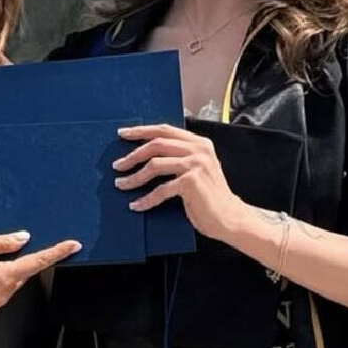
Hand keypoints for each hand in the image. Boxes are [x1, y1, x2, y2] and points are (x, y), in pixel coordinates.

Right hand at [0, 232, 79, 320]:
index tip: (74, 246)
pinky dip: (1, 271)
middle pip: (25, 268)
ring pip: (15, 276)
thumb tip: (25, 238)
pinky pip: (5, 283)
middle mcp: (4, 292)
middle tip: (2, 243)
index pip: (37, 262)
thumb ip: (3, 242)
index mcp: (3, 277)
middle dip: (22, 254)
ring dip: (8, 263)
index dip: (57, 253)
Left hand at [114, 124, 246, 242]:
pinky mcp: (191, 182)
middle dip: (132, 155)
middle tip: (117, 165)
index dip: (141, 131)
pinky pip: (160, 189)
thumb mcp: (197, 168)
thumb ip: (180, 156)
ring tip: (121, 184)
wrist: (230, 218)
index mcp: (199, 142)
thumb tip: (145, 153)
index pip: (164, 130)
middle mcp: (198, 150)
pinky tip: (136, 205)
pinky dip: (146, 199)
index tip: (122, 134)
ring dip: (134, 177)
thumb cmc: (209, 196)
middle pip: (156, 144)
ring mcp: (195, 165)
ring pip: (154, 165)